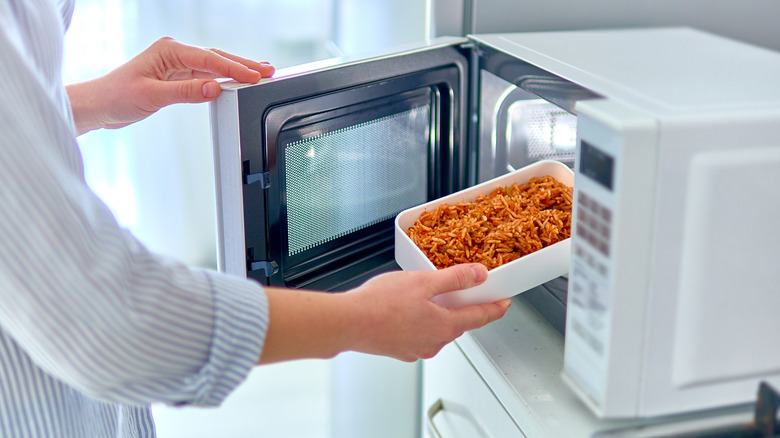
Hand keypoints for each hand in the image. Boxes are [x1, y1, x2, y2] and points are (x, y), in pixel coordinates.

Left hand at [66, 37, 274, 134]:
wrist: (99, 106)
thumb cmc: (117, 96)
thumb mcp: (152, 95)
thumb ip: (185, 92)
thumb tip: (213, 88)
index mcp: (168, 50)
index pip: (209, 58)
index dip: (233, 68)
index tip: (253, 76)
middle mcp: (175, 53)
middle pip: (216, 57)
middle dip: (243, 64)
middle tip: (267, 71)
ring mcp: (178, 64)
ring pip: (214, 65)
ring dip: (237, 70)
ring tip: (261, 74)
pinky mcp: (178, 77)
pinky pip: (207, 75)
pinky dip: (224, 78)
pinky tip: (238, 80)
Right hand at [258, 264, 510, 363]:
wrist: (348, 323)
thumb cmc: (380, 304)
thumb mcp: (424, 282)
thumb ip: (455, 279)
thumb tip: (479, 275)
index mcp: (444, 327)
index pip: (480, 318)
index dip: (494, 308)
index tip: (504, 303)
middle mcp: (433, 343)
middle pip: (458, 323)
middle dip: (464, 308)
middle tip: (467, 292)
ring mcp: (415, 349)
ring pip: (437, 329)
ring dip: (440, 314)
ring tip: (431, 295)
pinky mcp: (399, 350)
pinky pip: (418, 334)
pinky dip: (420, 321)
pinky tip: (407, 308)